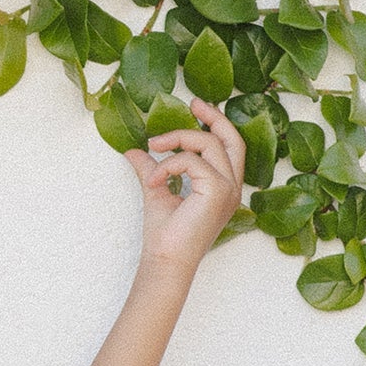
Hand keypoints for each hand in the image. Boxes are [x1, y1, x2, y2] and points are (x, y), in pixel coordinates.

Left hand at [124, 99, 245, 274]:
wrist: (165, 263)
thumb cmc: (165, 237)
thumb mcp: (157, 192)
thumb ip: (152, 169)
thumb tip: (134, 151)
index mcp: (224, 187)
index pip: (230, 146)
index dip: (216, 123)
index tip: (196, 108)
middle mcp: (232, 187)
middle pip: (231, 138)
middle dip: (213, 116)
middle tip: (191, 103)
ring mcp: (228, 189)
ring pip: (208, 143)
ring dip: (176, 140)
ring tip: (152, 148)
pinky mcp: (218, 191)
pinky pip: (192, 161)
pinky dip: (169, 165)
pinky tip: (153, 181)